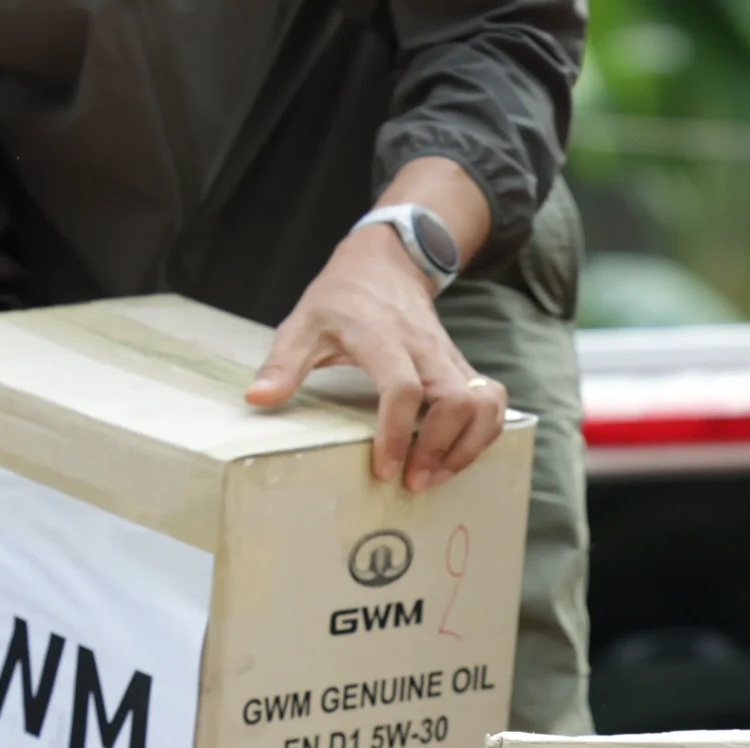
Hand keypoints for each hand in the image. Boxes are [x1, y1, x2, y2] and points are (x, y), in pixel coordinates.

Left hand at [245, 225, 506, 491]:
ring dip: (469, 445)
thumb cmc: (342, 298)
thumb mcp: (304, 323)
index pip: (403, 388)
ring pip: (486, 403)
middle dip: (442, 449)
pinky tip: (455, 454)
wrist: (386, 262)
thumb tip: (258, 399)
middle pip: (458, 400)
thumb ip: (283, 363)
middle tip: (414, 482)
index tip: (384, 470)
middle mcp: (426, 349)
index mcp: (384, 338)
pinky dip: (483, 433)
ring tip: (437, 474)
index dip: (397, 433)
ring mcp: (451, 358)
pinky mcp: (464, 367)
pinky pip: (492, 401)